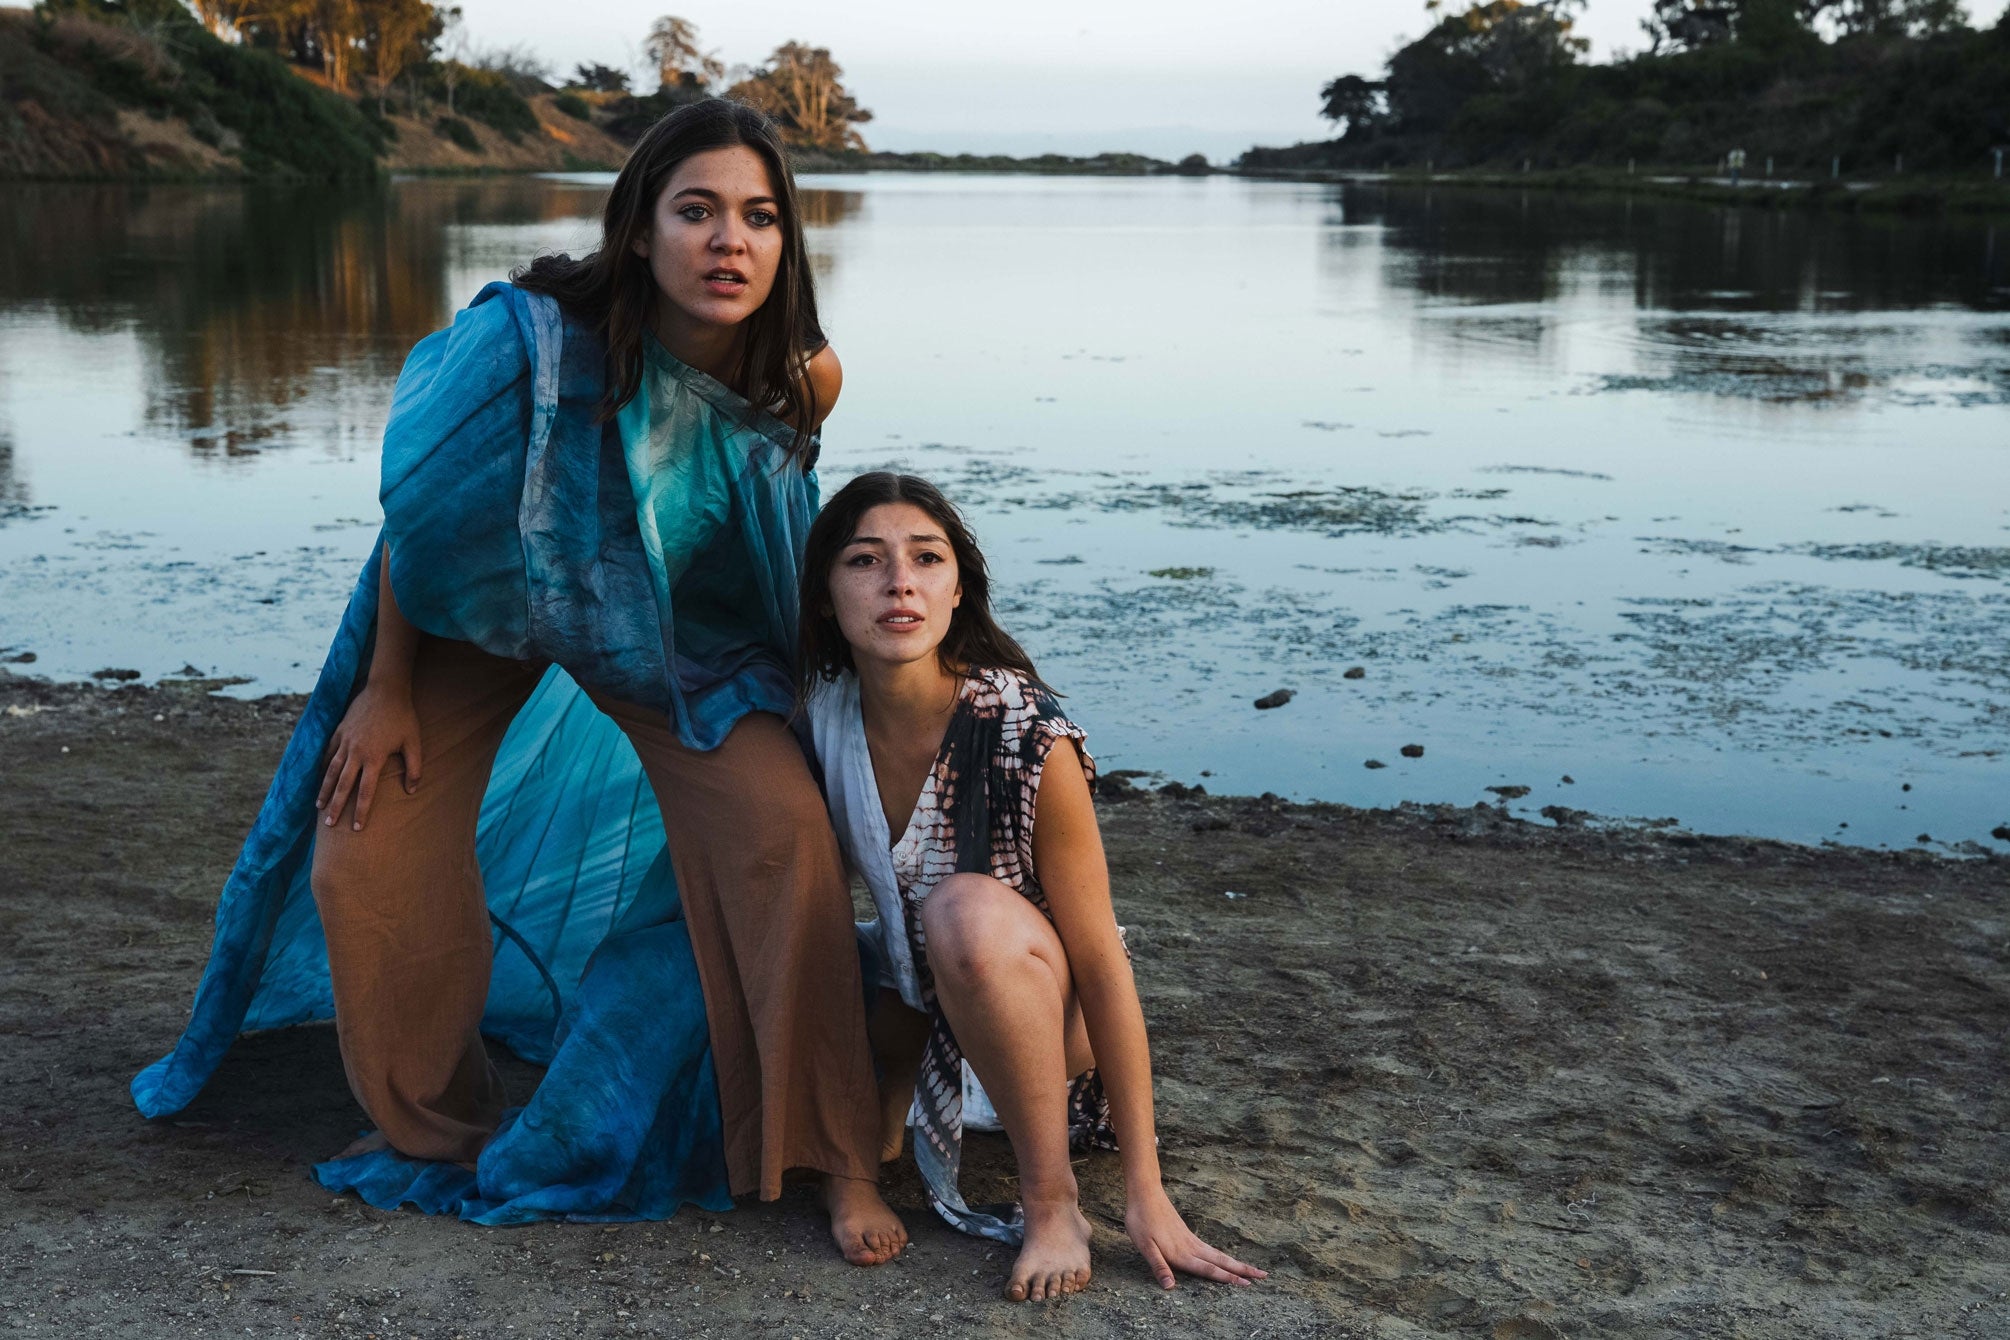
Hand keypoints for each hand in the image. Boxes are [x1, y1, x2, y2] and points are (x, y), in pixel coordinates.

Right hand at [315, 682, 421, 830]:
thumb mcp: (414, 743)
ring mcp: (345, 741)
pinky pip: (328, 753)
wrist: (386, 689)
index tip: (356, 827)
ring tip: (319, 806)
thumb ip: (414, 768)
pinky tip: (320, 778)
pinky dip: (323, 767)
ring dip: (325, 790)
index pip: (365, 791)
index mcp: (374, 758)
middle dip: (336, 806)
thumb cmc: (403, 717)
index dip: (361, 810)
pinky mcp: (339, 731)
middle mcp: (355, 752)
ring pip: (331, 771)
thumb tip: (412, 791)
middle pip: (343, 785)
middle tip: (330, 824)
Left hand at [1124, 1186, 1265, 1289]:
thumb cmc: (1141, 1220)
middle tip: (1263, 1275)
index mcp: (1181, 1253)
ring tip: (1251, 1269)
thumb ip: (1158, 1266)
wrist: (1145, 1193)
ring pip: (1218, 1255)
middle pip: (1221, 1261)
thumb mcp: (1144, 1246)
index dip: (1227, 1278)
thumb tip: (1170, 1287)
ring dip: (1236, 1263)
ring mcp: (1191, 1239)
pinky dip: (1223, 1257)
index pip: (1208, 1269)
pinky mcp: (1188, 1234)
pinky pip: (1210, 1249)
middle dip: (1242, 1270)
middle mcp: (1191, 1247)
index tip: (1247, 1284)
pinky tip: (1224, 1260)